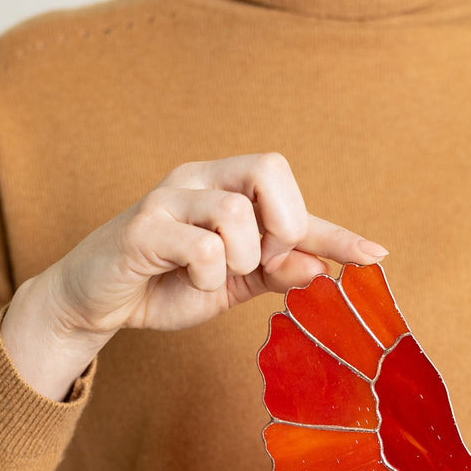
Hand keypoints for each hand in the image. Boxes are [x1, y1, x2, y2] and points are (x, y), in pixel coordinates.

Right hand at [1, 152, 386, 399]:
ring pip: (236, 212)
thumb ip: (274, 273)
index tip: (375, 255)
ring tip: (214, 275)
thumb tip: (322, 270)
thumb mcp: (231, 283)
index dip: (335, 231)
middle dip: (281, 225)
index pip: (292, 198)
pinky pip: (201, 246)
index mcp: (225, 186)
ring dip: (239, 257)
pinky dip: (206, 273)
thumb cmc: (164, 283)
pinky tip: (188, 280)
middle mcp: (199, 179)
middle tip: (259, 261)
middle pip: (269, 168)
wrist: (95, 302)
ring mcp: (169, 199)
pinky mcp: (142, 228)